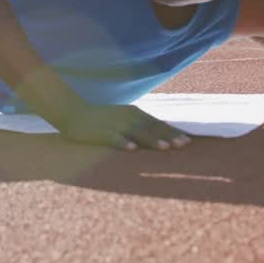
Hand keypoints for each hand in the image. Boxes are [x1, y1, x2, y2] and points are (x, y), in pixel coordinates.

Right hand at [57, 104, 191, 150]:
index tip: (189, 141)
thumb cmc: (102, 119)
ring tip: (165, 148)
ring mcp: (115, 125)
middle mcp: (128, 118)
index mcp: (135, 114)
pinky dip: (123, 143)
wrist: (74, 113)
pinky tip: (132, 149)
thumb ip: (141, 125)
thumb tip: (162, 135)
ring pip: (137, 132)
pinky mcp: (101, 133)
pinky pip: (114, 138)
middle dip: (168, 136)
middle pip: (152, 128)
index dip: (173, 132)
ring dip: (151, 139)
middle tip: (184, 145)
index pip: (158, 123)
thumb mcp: (124, 118)